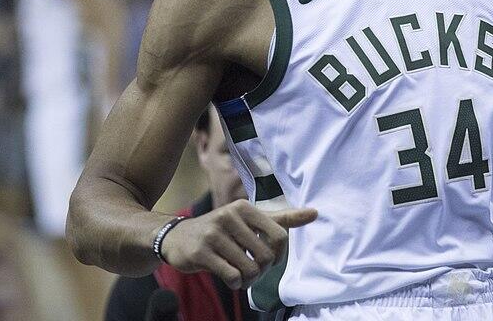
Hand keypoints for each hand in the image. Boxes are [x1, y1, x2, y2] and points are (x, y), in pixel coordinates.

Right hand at [159, 199, 316, 288]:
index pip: (280, 235)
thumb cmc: (221, 229)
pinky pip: (232, 276)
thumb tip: (315, 213)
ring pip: (248, 267)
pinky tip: (231, 280)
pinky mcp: (201, 253)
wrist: (176, 237)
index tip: (271, 259)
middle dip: (263, 269)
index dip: (279, 254)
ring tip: (242, 276)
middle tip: (254, 270)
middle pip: (265, 254)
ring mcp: (214, 234)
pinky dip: (235, 283)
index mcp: (245, 208)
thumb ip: (282, 218)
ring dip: (249, 279)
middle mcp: (229, 216)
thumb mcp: (249, 220)